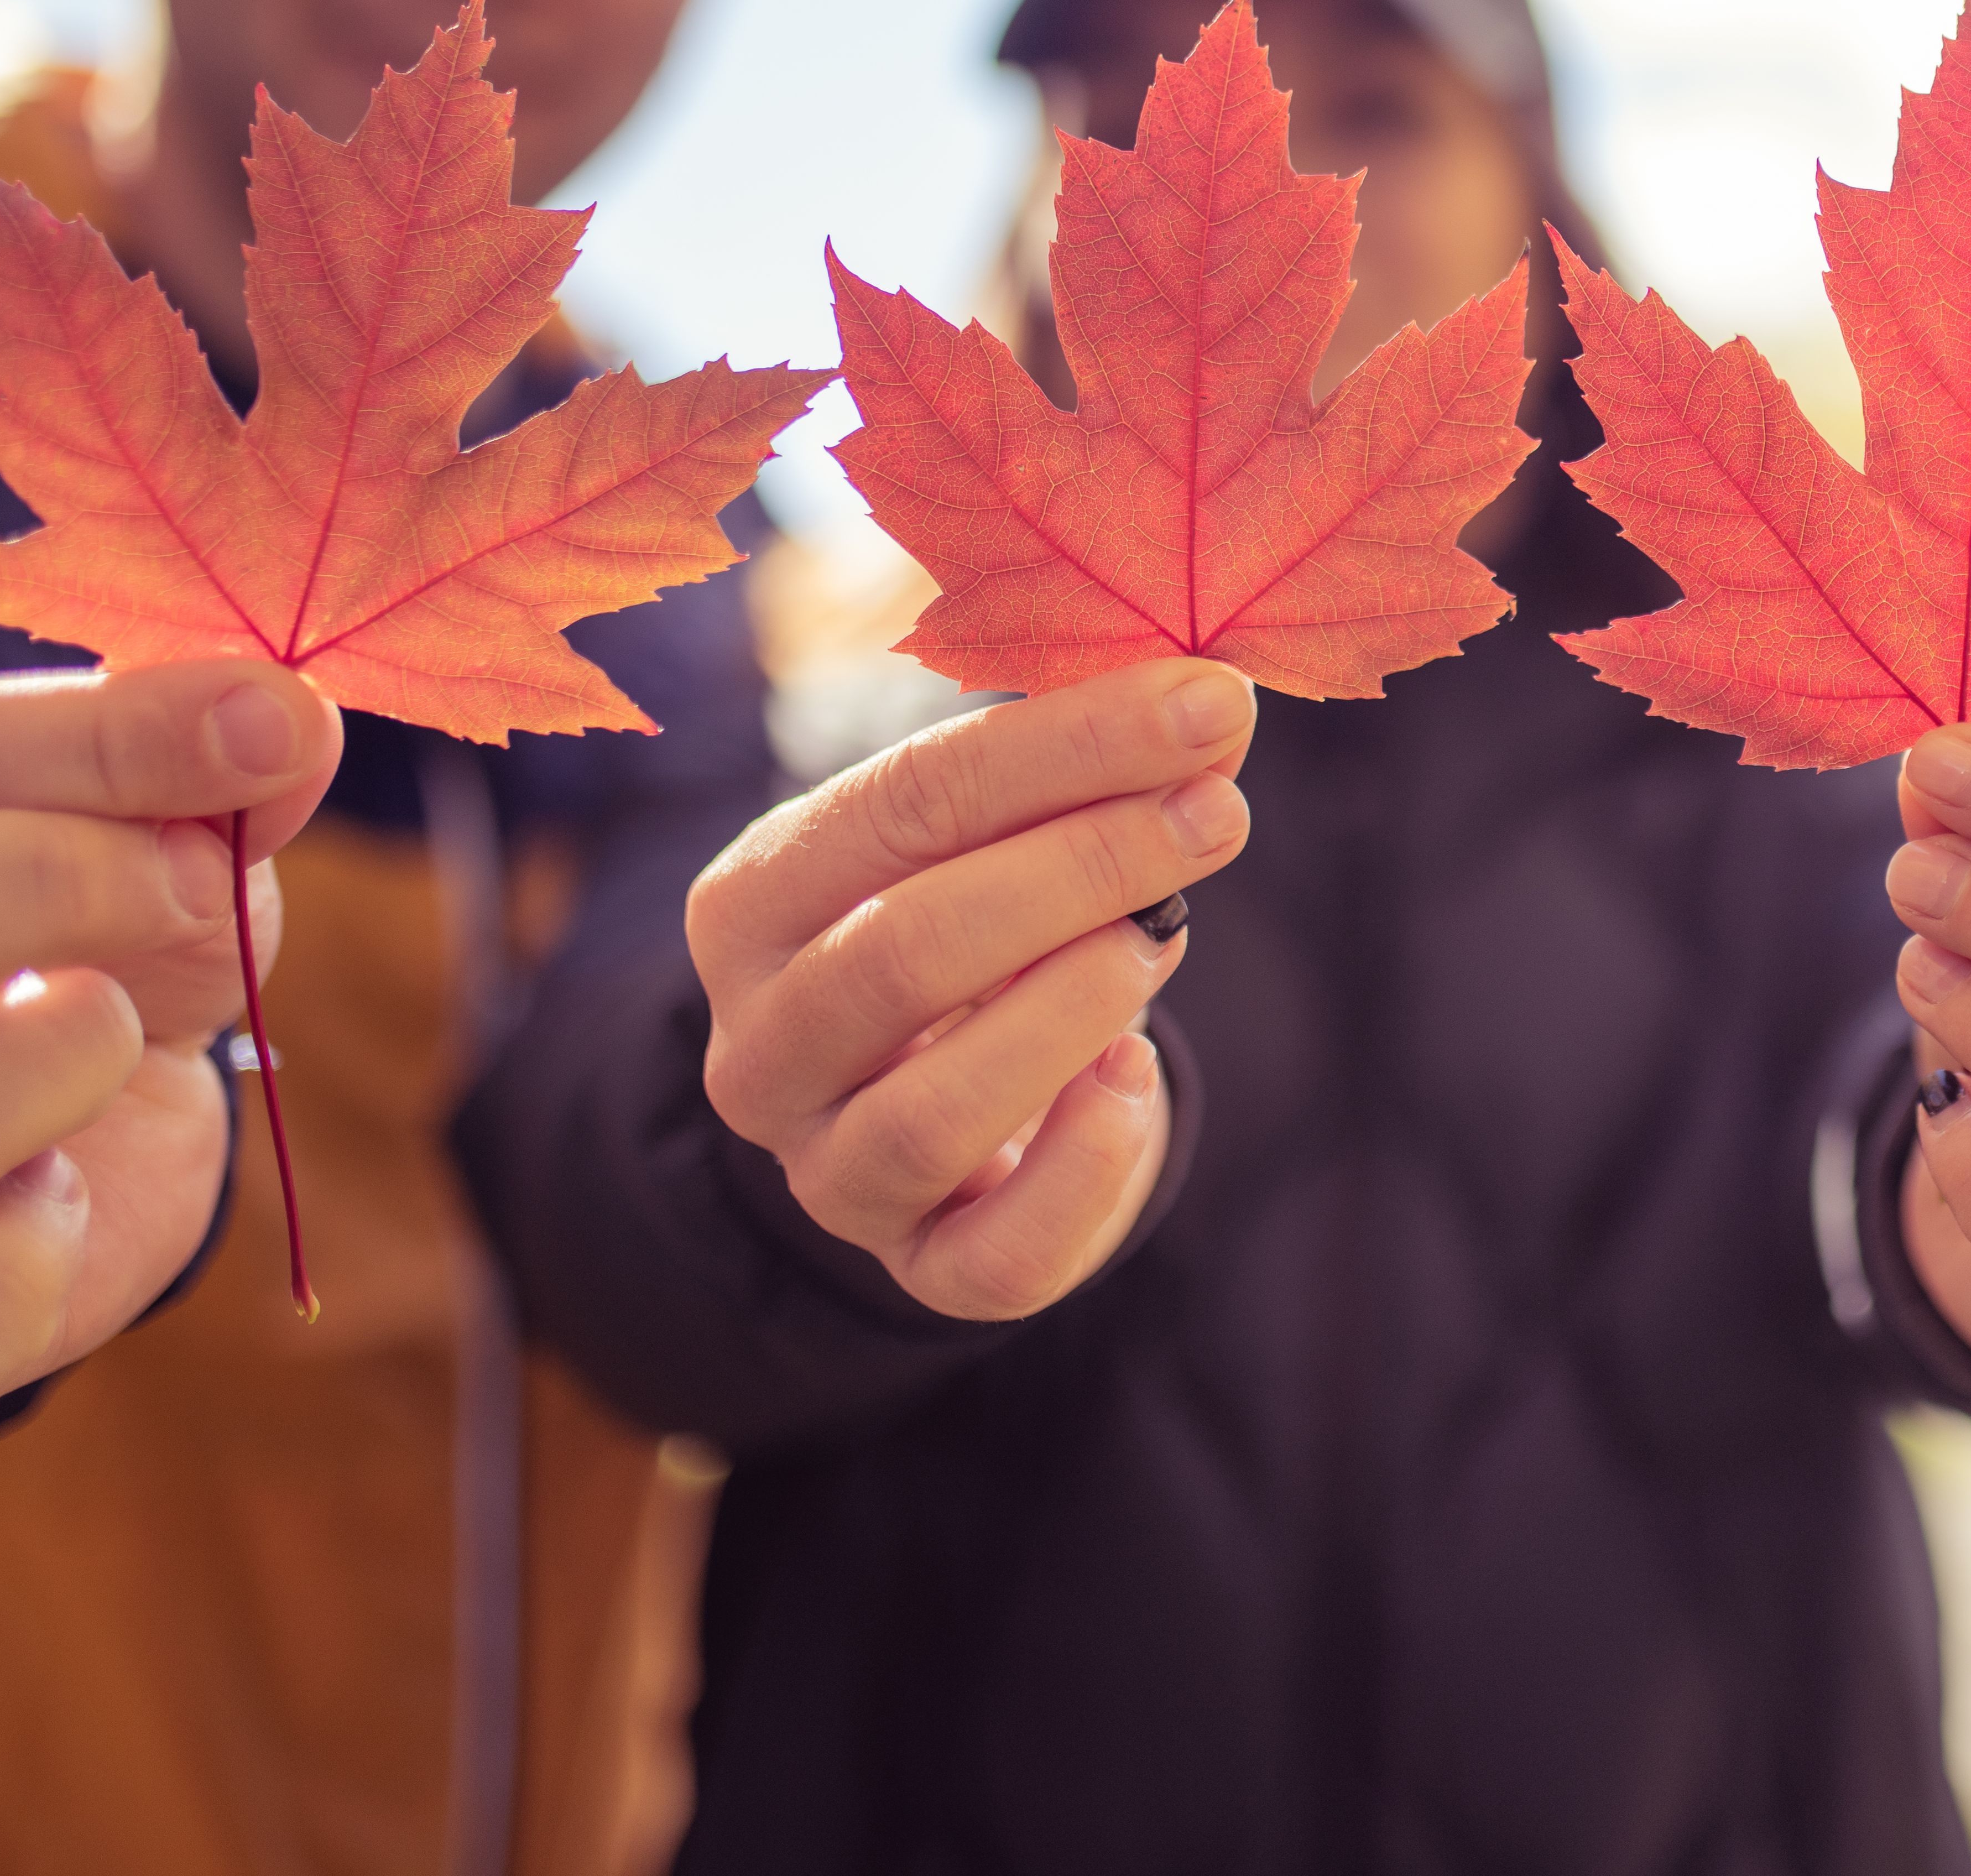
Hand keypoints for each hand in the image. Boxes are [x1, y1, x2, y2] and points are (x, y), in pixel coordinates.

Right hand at [0, 661, 344, 1449]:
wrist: (90, 1100)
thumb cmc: (93, 930)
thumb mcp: (146, 821)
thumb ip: (188, 764)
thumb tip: (284, 719)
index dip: (80, 746)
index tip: (259, 736)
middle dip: (32, 880)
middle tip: (187, 878)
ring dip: (27, 1074)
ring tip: (112, 1025)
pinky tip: (58, 1205)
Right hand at [690, 659, 1253, 1320]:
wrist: (962, 1101)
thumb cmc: (981, 930)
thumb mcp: (1002, 837)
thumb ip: (1087, 773)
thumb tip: (1210, 707)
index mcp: (755, 902)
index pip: (903, 803)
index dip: (1064, 747)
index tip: (1201, 703)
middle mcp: (762, 1047)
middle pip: (904, 951)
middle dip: (1081, 867)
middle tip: (1215, 812)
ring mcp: (827, 1172)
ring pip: (931, 1114)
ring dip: (1067, 1011)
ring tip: (1164, 932)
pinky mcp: (919, 1266)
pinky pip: (995, 1254)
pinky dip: (1084, 1165)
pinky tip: (1135, 1077)